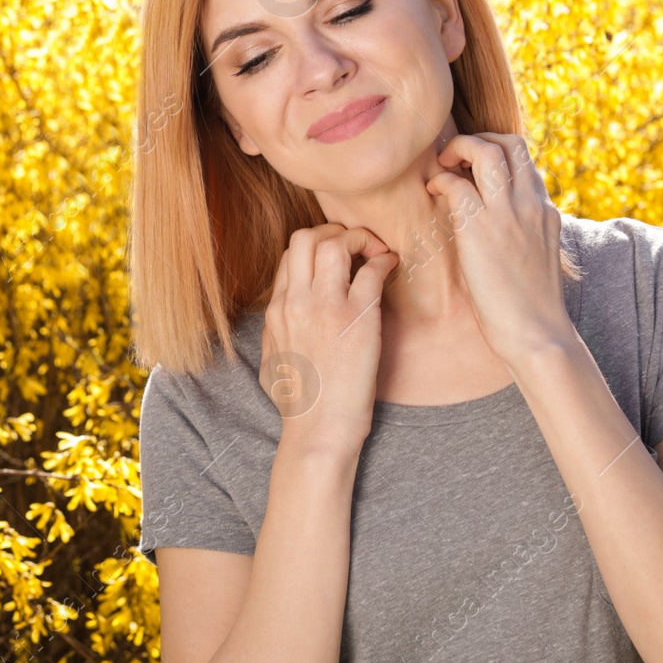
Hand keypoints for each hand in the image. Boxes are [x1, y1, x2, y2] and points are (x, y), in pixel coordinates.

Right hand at [259, 223, 398, 459]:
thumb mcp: (271, 359)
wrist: (318, 431)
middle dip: (333, 230)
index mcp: (276, 311)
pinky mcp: (357, 319)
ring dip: (359, 238)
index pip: (290, 256)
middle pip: (305, 237)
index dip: (316, 245)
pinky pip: (371, 270)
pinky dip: (384, 260)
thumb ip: (275, 330)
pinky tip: (391, 266)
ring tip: (375, 250)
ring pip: (333, 243)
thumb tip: (280, 317)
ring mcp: (325, 307)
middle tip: (355, 244)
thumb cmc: (300, 403)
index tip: (337, 256)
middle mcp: (295, 302)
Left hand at [424, 131, 576, 363]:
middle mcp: (530, 204)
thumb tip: (500, 227)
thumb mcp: (536, 258)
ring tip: (441, 166)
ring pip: (486, 151)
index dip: (496, 151)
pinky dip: (440, 181)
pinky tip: (433, 193)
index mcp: (545, 211)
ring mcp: (508, 214)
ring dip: (458, 148)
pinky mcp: (481, 230)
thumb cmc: (530, 306)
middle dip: (478, 139)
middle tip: (454, 159)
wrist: (537, 334)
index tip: (473, 167)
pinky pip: (456, 184)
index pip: (525, 159)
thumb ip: (524, 232)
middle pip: (510, 142)